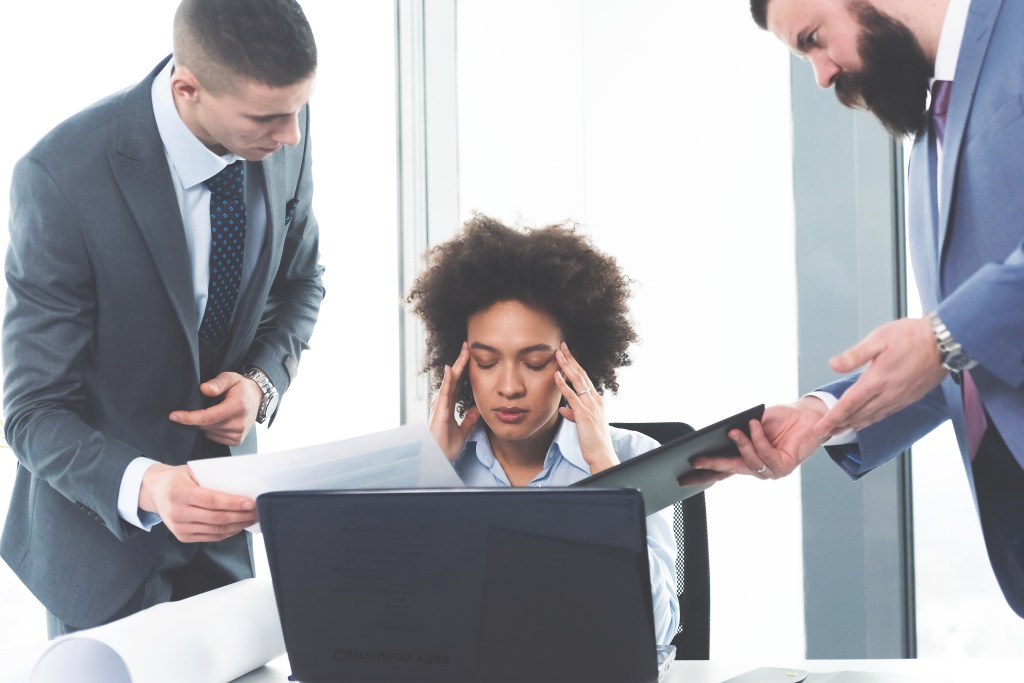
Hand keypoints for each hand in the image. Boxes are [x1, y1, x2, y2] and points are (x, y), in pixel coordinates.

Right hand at [138, 463, 255, 541]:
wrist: (154, 492)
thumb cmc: (178, 478)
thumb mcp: (191, 471)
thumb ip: (212, 479)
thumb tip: (241, 486)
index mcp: (179, 492)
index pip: (212, 501)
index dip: (233, 503)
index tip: (251, 503)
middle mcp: (177, 512)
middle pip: (216, 518)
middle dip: (240, 516)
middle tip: (257, 511)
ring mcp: (179, 527)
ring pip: (215, 530)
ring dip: (237, 526)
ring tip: (251, 519)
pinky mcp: (182, 536)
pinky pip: (210, 537)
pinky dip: (226, 532)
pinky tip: (238, 526)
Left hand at [169, 372, 261, 445]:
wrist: (257, 398)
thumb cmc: (241, 387)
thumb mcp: (230, 377)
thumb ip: (217, 383)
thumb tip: (203, 389)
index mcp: (237, 407)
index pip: (208, 417)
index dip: (189, 418)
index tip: (174, 416)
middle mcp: (239, 423)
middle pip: (206, 426)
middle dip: (197, 418)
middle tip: (202, 406)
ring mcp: (239, 434)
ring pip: (208, 433)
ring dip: (205, 424)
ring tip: (215, 411)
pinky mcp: (237, 440)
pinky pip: (215, 438)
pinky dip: (212, 430)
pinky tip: (219, 421)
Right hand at [428, 342, 480, 460]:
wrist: (437, 459)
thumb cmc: (446, 446)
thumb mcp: (463, 431)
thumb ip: (469, 419)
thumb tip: (478, 408)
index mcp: (448, 405)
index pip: (458, 383)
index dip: (464, 369)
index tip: (470, 356)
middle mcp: (443, 402)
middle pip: (454, 378)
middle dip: (462, 361)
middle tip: (468, 345)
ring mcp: (440, 405)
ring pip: (450, 381)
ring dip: (457, 365)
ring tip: (464, 351)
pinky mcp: (439, 411)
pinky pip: (445, 393)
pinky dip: (448, 380)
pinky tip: (452, 369)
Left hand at [555, 342, 618, 473]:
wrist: (601, 453)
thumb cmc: (593, 441)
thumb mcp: (583, 424)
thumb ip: (574, 414)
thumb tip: (564, 409)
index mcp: (597, 400)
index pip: (585, 378)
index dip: (575, 365)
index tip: (567, 354)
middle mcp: (595, 399)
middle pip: (582, 374)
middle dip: (571, 358)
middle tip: (562, 345)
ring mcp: (591, 405)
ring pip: (577, 380)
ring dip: (566, 365)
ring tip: (558, 353)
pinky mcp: (584, 413)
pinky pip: (572, 395)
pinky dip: (563, 384)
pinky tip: (556, 375)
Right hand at [687, 397, 828, 479]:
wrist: (807, 416)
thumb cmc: (780, 420)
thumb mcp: (753, 423)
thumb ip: (741, 432)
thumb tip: (725, 435)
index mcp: (748, 459)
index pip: (723, 469)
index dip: (704, 474)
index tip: (685, 478)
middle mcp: (759, 468)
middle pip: (730, 470)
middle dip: (711, 466)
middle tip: (695, 461)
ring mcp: (771, 470)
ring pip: (749, 461)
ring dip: (741, 444)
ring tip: (734, 430)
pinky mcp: (784, 466)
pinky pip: (766, 455)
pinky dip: (758, 439)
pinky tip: (754, 426)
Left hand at [815, 317, 946, 435]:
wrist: (945, 342)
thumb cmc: (912, 336)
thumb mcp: (879, 338)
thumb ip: (855, 355)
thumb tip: (833, 365)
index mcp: (877, 379)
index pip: (849, 404)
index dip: (832, 418)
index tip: (820, 428)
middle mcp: (888, 393)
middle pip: (858, 415)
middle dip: (839, 425)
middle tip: (823, 432)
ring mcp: (900, 398)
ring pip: (872, 417)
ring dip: (854, 425)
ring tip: (839, 430)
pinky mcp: (909, 398)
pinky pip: (885, 414)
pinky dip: (871, 420)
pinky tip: (865, 420)